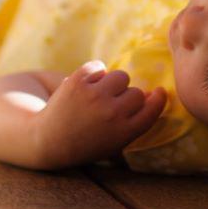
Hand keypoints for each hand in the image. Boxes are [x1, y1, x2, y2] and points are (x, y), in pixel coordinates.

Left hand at [36, 60, 167, 167]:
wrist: (48, 140)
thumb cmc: (86, 142)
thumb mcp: (115, 141)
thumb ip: (136, 120)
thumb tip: (154, 93)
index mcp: (124, 132)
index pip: (152, 109)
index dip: (158, 99)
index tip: (158, 92)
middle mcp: (112, 113)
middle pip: (137, 92)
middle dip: (126, 96)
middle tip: (110, 106)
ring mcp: (94, 96)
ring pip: (120, 76)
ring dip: (112, 83)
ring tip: (97, 95)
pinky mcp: (77, 81)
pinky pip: (99, 66)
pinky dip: (94, 73)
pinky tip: (86, 86)